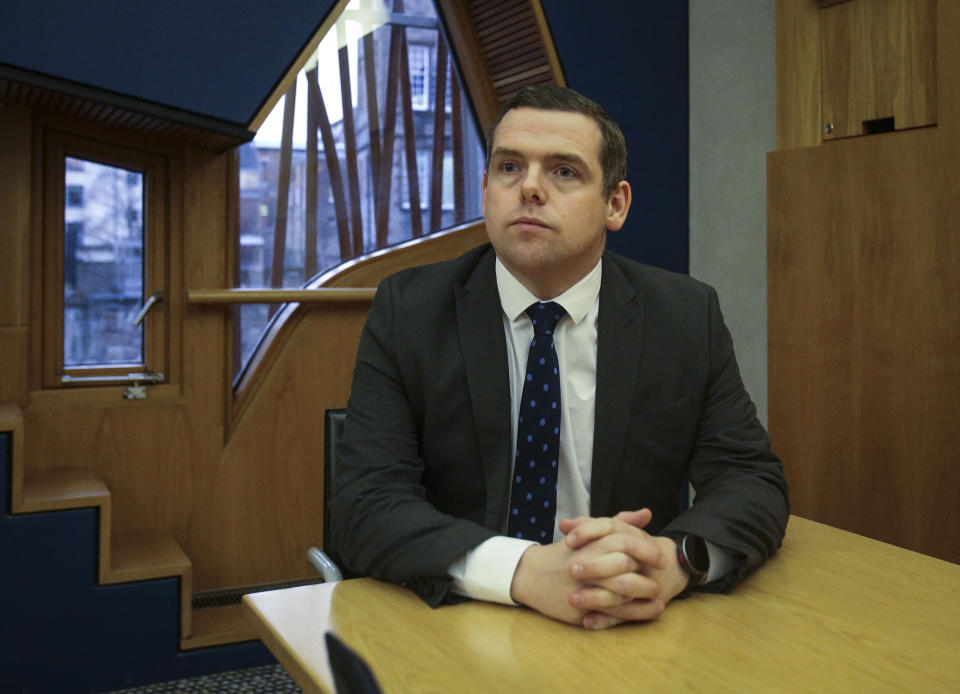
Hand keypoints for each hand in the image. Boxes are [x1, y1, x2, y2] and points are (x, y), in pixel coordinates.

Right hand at [510, 508, 668, 627]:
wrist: (531, 574)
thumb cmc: (566, 552)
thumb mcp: (589, 532)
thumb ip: (619, 522)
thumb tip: (647, 514)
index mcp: (591, 542)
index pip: (625, 542)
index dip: (646, 550)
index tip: (661, 558)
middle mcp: (588, 562)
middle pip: (626, 567)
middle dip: (647, 574)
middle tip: (661, 579)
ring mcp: (583, 585)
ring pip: (620, 591)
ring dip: (643, 595)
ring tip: (657, 597)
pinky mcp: (580, 606)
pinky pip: (610, 611)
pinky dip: (633, 613)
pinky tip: (646, 612)